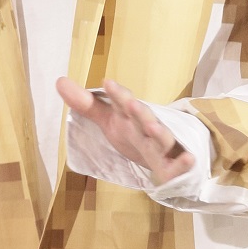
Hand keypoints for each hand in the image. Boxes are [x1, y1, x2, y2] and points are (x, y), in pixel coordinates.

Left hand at [55, 77, 193, 188]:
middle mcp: (146, 128)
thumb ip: (86, 103)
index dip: (117, 94)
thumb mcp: (109, 119)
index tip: (107, 82)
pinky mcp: (171, 167)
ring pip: (162, 139)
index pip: (122, 102)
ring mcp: (161, 146)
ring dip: (159, 133)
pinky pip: (178, 167)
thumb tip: (59, 81)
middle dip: (138, 111)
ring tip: (154, 128)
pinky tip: (188, 159)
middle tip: (130, 103)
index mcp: (130, 116)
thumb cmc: (135, 134)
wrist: (171, 153)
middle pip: (143, 118)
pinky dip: (184, 164)